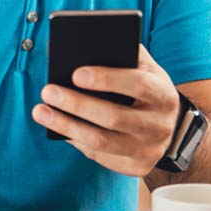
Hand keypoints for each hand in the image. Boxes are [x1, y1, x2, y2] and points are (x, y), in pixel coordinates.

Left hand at [31, 45, 179, 176]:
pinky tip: (58, 128)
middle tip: (48, 91)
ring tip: (41, 112)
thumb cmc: (146, 89)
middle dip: (77, 104)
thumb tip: (81, 43)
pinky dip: (76, 140)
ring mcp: (149, 150)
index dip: (107, 79)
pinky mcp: (137, 167)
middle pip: (114, 117)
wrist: (168, 125)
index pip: (138, 84)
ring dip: (67, 126)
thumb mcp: (144, 69)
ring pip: (101, 142)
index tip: (76, 74)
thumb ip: (123, 54)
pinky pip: (99, 156)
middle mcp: (160, 125)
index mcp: (164, 94)